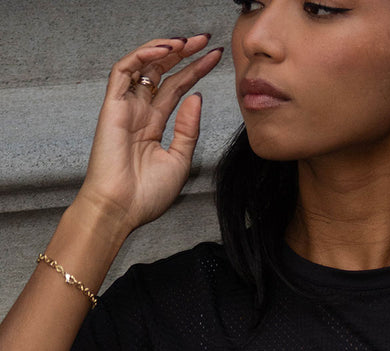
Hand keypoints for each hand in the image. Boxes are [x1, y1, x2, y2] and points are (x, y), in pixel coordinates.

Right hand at [75, 35, 223, 237]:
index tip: (215, 58)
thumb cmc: (146, 195)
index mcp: (154, 126)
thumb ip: (188, 129)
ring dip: (165, 50)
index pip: (177, 89)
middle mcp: (140, 113)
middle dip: (184, 54)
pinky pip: (124, 71)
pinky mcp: (112, 106)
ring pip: (144, 66)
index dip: (195, 71)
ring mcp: (125, 108)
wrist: (121, 210)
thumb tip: (196, 97)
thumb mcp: (179, 160)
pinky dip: (142, 56)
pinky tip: (164, 51)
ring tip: (188, 42)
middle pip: (162, 73)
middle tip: (205, 41)